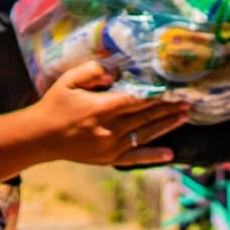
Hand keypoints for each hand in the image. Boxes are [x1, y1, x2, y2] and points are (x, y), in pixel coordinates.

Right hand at [34, 61, 189, 167]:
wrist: (40, 137)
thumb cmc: (55, 105)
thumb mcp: (68, 81)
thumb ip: (92, 71)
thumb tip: (116, 70)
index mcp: (101, 108)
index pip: (136, 100)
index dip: (157, 94)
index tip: (174, 88)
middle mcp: (109, 129)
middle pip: (145, 116)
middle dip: (168, 107)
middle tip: (188, 100)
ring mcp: (111, 146)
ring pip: (145, 134)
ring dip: (167, 125)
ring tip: (185, 116)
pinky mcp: (109, 158)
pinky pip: (135, 158)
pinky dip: (153, 156)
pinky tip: (170, 155)